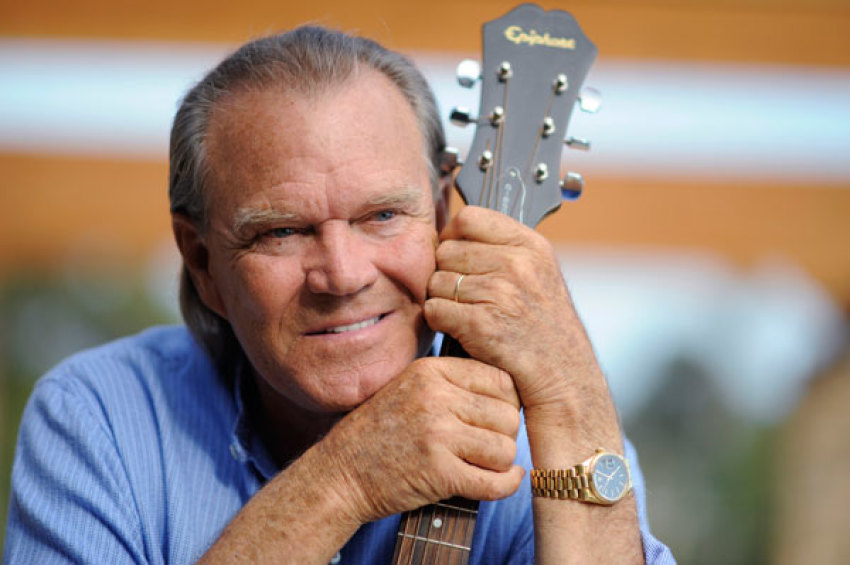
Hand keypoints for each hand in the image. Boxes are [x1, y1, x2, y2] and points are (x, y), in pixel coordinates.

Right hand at [312, 356, 524, 523]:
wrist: (340, 474)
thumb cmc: (380, 432)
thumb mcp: (410, 388)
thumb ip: (453, 383)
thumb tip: (511, 391)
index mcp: (431, 370)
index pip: (501, 380)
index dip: (507, 403)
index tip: (494, 419)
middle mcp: (436, 397)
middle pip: (508, 415)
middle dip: (504, 435)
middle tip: (486, 446)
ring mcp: (437, 435)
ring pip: (505, 449)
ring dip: (500, 462)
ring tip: (481, 464)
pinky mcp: (439, 472)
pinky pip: (495, 482)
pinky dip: (504, 486)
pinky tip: (498, 481)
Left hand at [423, 206, 602, 412]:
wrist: (564, 376)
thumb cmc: (544, 328)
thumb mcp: (538, 273)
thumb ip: (501, 249)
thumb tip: (451, 232)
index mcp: (530, 245)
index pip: (468, 218)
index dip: (453, 236)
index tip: (456, 255)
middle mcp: (517, 264)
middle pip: (445, 251)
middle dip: (446, 273)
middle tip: (464, 295)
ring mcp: (500, 293)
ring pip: (436, 282)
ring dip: (441, 300)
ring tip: (467, 314)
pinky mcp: (482, 324)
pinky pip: (434, 310)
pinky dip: (440, 323)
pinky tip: (462, 331)